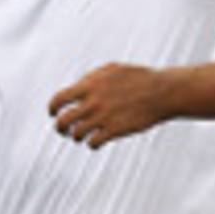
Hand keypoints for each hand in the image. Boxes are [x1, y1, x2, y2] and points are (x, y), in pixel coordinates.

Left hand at [49, 64, 170, 148]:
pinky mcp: (115, 130)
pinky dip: (92, 144)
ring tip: (81, 136)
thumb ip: (91, 78)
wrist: (162, 92)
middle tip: (64, 130)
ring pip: (77, 134)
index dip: (52, 108)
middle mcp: (93, 102)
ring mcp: (104, 117)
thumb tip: (77, 87)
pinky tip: (97, 141)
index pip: (59, 99)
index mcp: (90, 85)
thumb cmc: (138, 78)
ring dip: (76, 137)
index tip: (53, 114)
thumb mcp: (113, 70)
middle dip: (60, 128)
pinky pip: (93, 143)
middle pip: (63, 121)